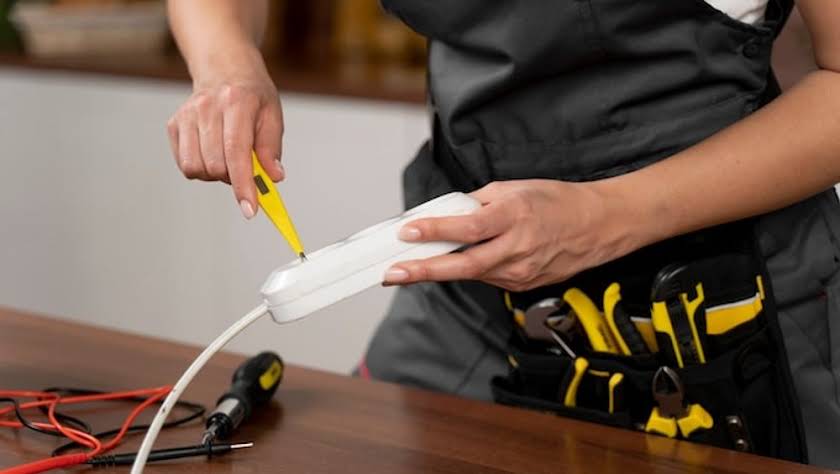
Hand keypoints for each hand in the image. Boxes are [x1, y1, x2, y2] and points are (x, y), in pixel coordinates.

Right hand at [166, 48, 283, 218]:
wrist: (225, 69)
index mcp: (237, 103)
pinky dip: (201, 168)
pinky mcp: (174, 125)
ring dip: (216, 174)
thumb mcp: (272, 116)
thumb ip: (272, 149)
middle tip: (245, 168)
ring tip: (228, 158)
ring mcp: (187, 115)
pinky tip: (213, 153)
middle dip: (233, 178)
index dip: (243, 185)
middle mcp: (207, 107)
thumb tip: (273, 178)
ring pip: (196, 168)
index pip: (236, 152)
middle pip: (216, 165)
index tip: (250, 210)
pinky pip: (185, 164)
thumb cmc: (253, 96)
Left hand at [383, 180, 646, 291]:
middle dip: (424, 271)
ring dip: (438, 271)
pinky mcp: (522, 285)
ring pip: (470, 275)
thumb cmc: (557, 202)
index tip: (407, 231)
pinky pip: (486, 278)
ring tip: (407, 268)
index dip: (435, 231)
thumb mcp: (515, 189)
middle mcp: (517, 249)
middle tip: (393, 272)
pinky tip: (453, 263)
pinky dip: (466, 270)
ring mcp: (521, 272)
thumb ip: (478, 203)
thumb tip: (445, 213)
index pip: (468, 228)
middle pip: (463, 265)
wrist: (599, 226)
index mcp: (514, 217)